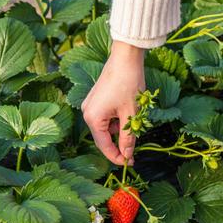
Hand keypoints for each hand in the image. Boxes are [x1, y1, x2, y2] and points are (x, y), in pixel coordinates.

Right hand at [81, 41, 144, 165]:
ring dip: (120, 129)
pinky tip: (128, 110)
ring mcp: (90, 105)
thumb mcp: (131, 114)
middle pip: (103, 137)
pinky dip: (117, 119)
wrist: (125, 58)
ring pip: (106, 127)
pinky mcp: (95, 100)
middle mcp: (87, 112)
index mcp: (93, 118)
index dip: (117, 157)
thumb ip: (128, 137)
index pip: (104, 146)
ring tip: (134, 118)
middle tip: (135, 150)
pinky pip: (106, 117)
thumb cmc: (128, 84)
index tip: (130, 163)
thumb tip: (128, 155)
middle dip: (119, 143)